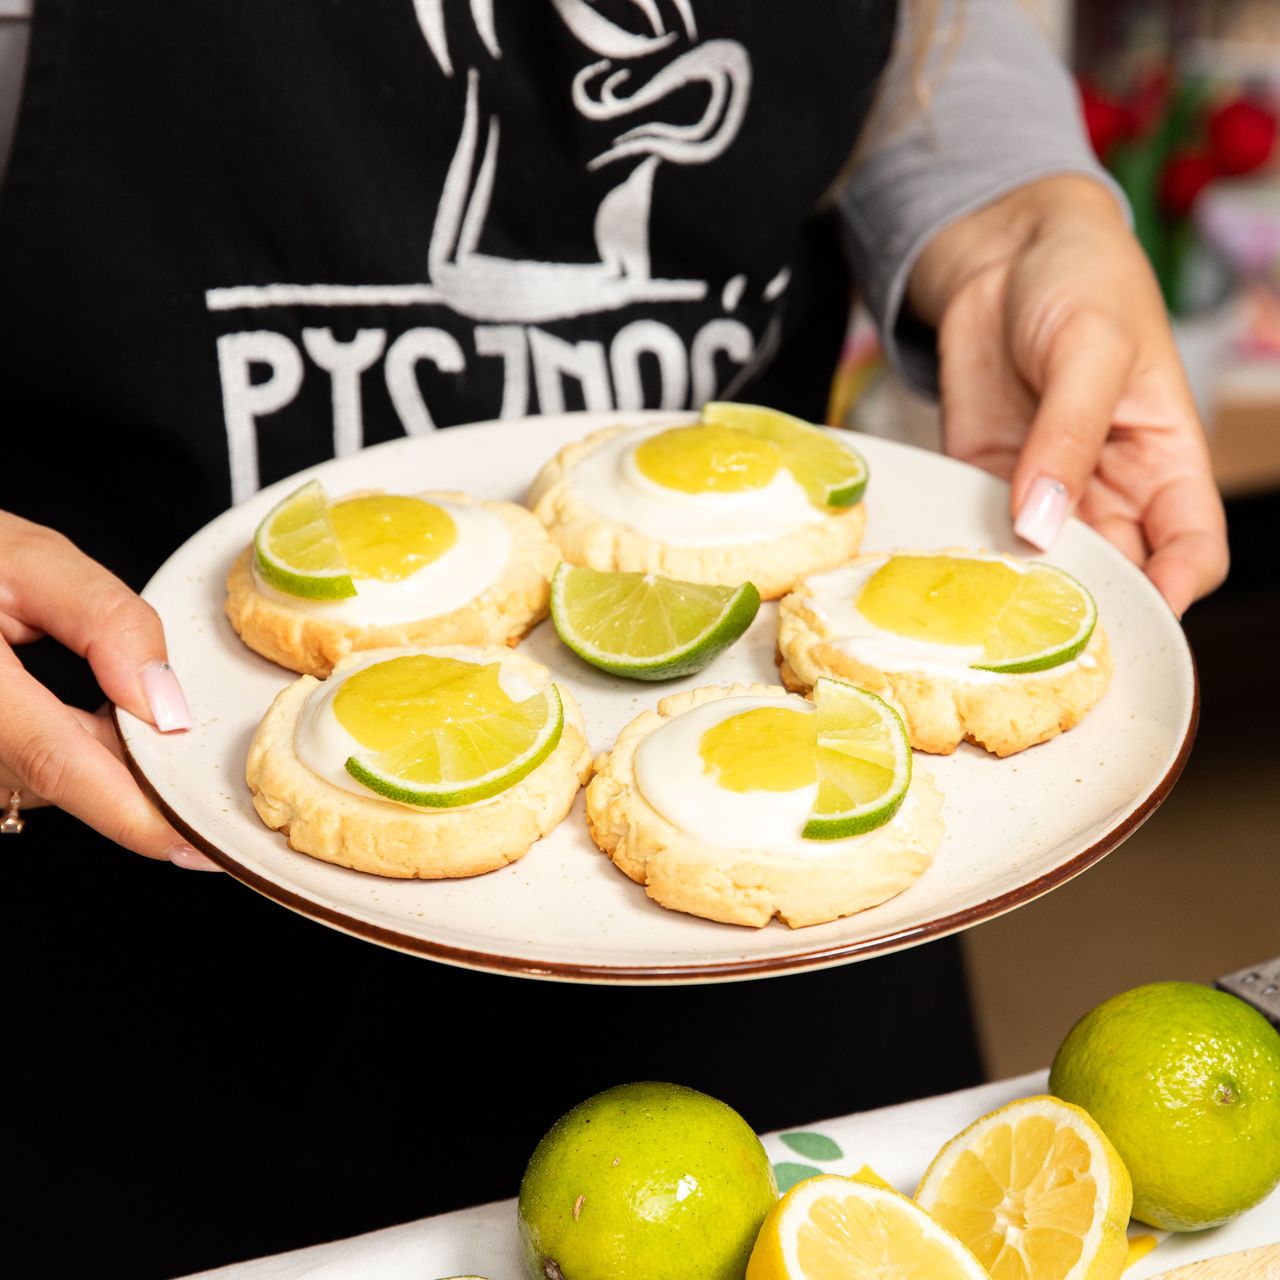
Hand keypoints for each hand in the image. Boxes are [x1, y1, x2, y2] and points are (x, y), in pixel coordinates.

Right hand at [0, 511, 217, 867]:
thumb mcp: (28, 559)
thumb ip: (104, 621)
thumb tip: (164, 705)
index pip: (57, 763)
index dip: (132, 813)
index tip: (195, 844)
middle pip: (64, 780)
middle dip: (139, 777)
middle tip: (202, 766)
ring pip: (51, 785)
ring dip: (109, 761)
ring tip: (138, 716)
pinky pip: (33, 775)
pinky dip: (81, 754)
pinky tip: (105, 720)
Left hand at [907, 174, 1228, 616]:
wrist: (1002, 251)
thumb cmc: (1080, 279)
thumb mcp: (1090, 348)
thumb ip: (1066, 437)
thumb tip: (1041, 524)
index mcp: (1165, 459)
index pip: (1190, 548)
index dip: (1174, 589)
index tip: (1139, 617)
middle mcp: (1109, 488)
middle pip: (1112, 573)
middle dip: (1086, 605)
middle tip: (1044, 629)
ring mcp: (1042, 490)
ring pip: (1042, 566)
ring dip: (1018, 590)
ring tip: (988, 609)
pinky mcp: (983, 480)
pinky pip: (979, 532)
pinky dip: (966, 554)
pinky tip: (945, 571)